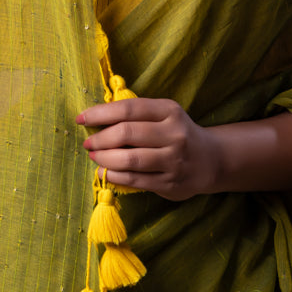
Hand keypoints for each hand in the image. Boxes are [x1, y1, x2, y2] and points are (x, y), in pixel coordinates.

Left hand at [77, 98, 219, 200]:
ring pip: (129, 159)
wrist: (210, 160)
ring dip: (104, 159)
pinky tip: (105, 172)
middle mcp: (174, 134)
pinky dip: (114, 176)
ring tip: (94, 157)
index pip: (128, 109)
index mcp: (169, 111)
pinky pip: (135, 180)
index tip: (81, 118)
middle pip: (126, 133)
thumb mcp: (164, 114)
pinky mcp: (170, 183)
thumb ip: (136, 114)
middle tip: (88, 143)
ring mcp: (173, 160)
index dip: (100, 113)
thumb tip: (96, 119)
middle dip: (100, 138)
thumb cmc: (176, 132)